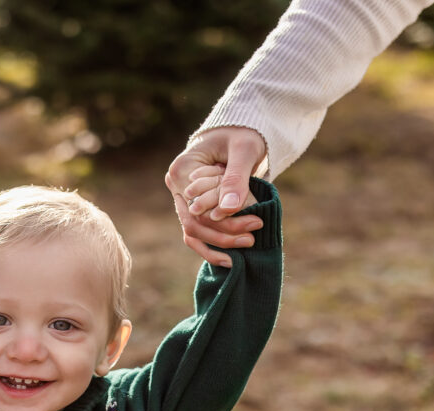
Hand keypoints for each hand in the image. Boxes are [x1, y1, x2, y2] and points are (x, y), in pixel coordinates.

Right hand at [165, 126, 266, 266]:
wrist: (238, 131)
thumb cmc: (242, 135)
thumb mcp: (244, 151)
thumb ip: (235, 179)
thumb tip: (228, 209)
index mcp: (181, 170)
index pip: (199, 209)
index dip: (226, 222)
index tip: (257, 222)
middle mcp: (176, 187)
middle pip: (194, 224)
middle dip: (224, 236)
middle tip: (252, 239)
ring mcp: (181, 198)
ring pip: (193, 232)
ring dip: (218, 245)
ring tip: (247, 245)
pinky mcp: (191, 205)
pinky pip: (196, 231)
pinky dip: (212, 245)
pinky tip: (231, 256)